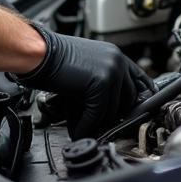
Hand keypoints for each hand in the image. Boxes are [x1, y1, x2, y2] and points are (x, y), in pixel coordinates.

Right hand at [15, 24, 153, 138]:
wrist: (39, 52)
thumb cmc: (55, 58)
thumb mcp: (86, 66)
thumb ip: (102, 81)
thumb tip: (109, 110)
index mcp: (115, 56)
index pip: (141, 80)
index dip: (140, 99)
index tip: (138, 113)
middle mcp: (117, 62)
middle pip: (129, 99)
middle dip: (116, 115)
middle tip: (103, 126)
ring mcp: (111, 72)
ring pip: (114, 110)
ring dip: (98, 123)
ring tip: (85, 127)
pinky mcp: (100, 85)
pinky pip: (98, 115)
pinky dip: (86, 126)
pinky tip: (77, 129)